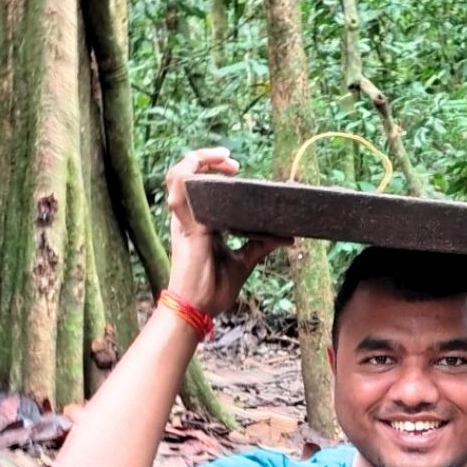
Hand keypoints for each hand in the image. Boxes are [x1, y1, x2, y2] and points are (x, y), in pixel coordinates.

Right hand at [162, 147, 288, 320]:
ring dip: (199, 159)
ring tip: (224, 158)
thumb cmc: (213, 288)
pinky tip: (208, 168)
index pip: (198, 185)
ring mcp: (184, 219)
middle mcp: (189, 216)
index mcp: (199, 221)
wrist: (199, 308)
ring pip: (177, 175)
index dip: (214, 170)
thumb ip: (262, 244)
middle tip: (234, 164)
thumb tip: (288, 237)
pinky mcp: (186, 225)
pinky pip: (179, 190)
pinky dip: (189, 173)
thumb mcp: (244, 261)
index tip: (237, 169)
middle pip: (186, 174)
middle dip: (207, 159)